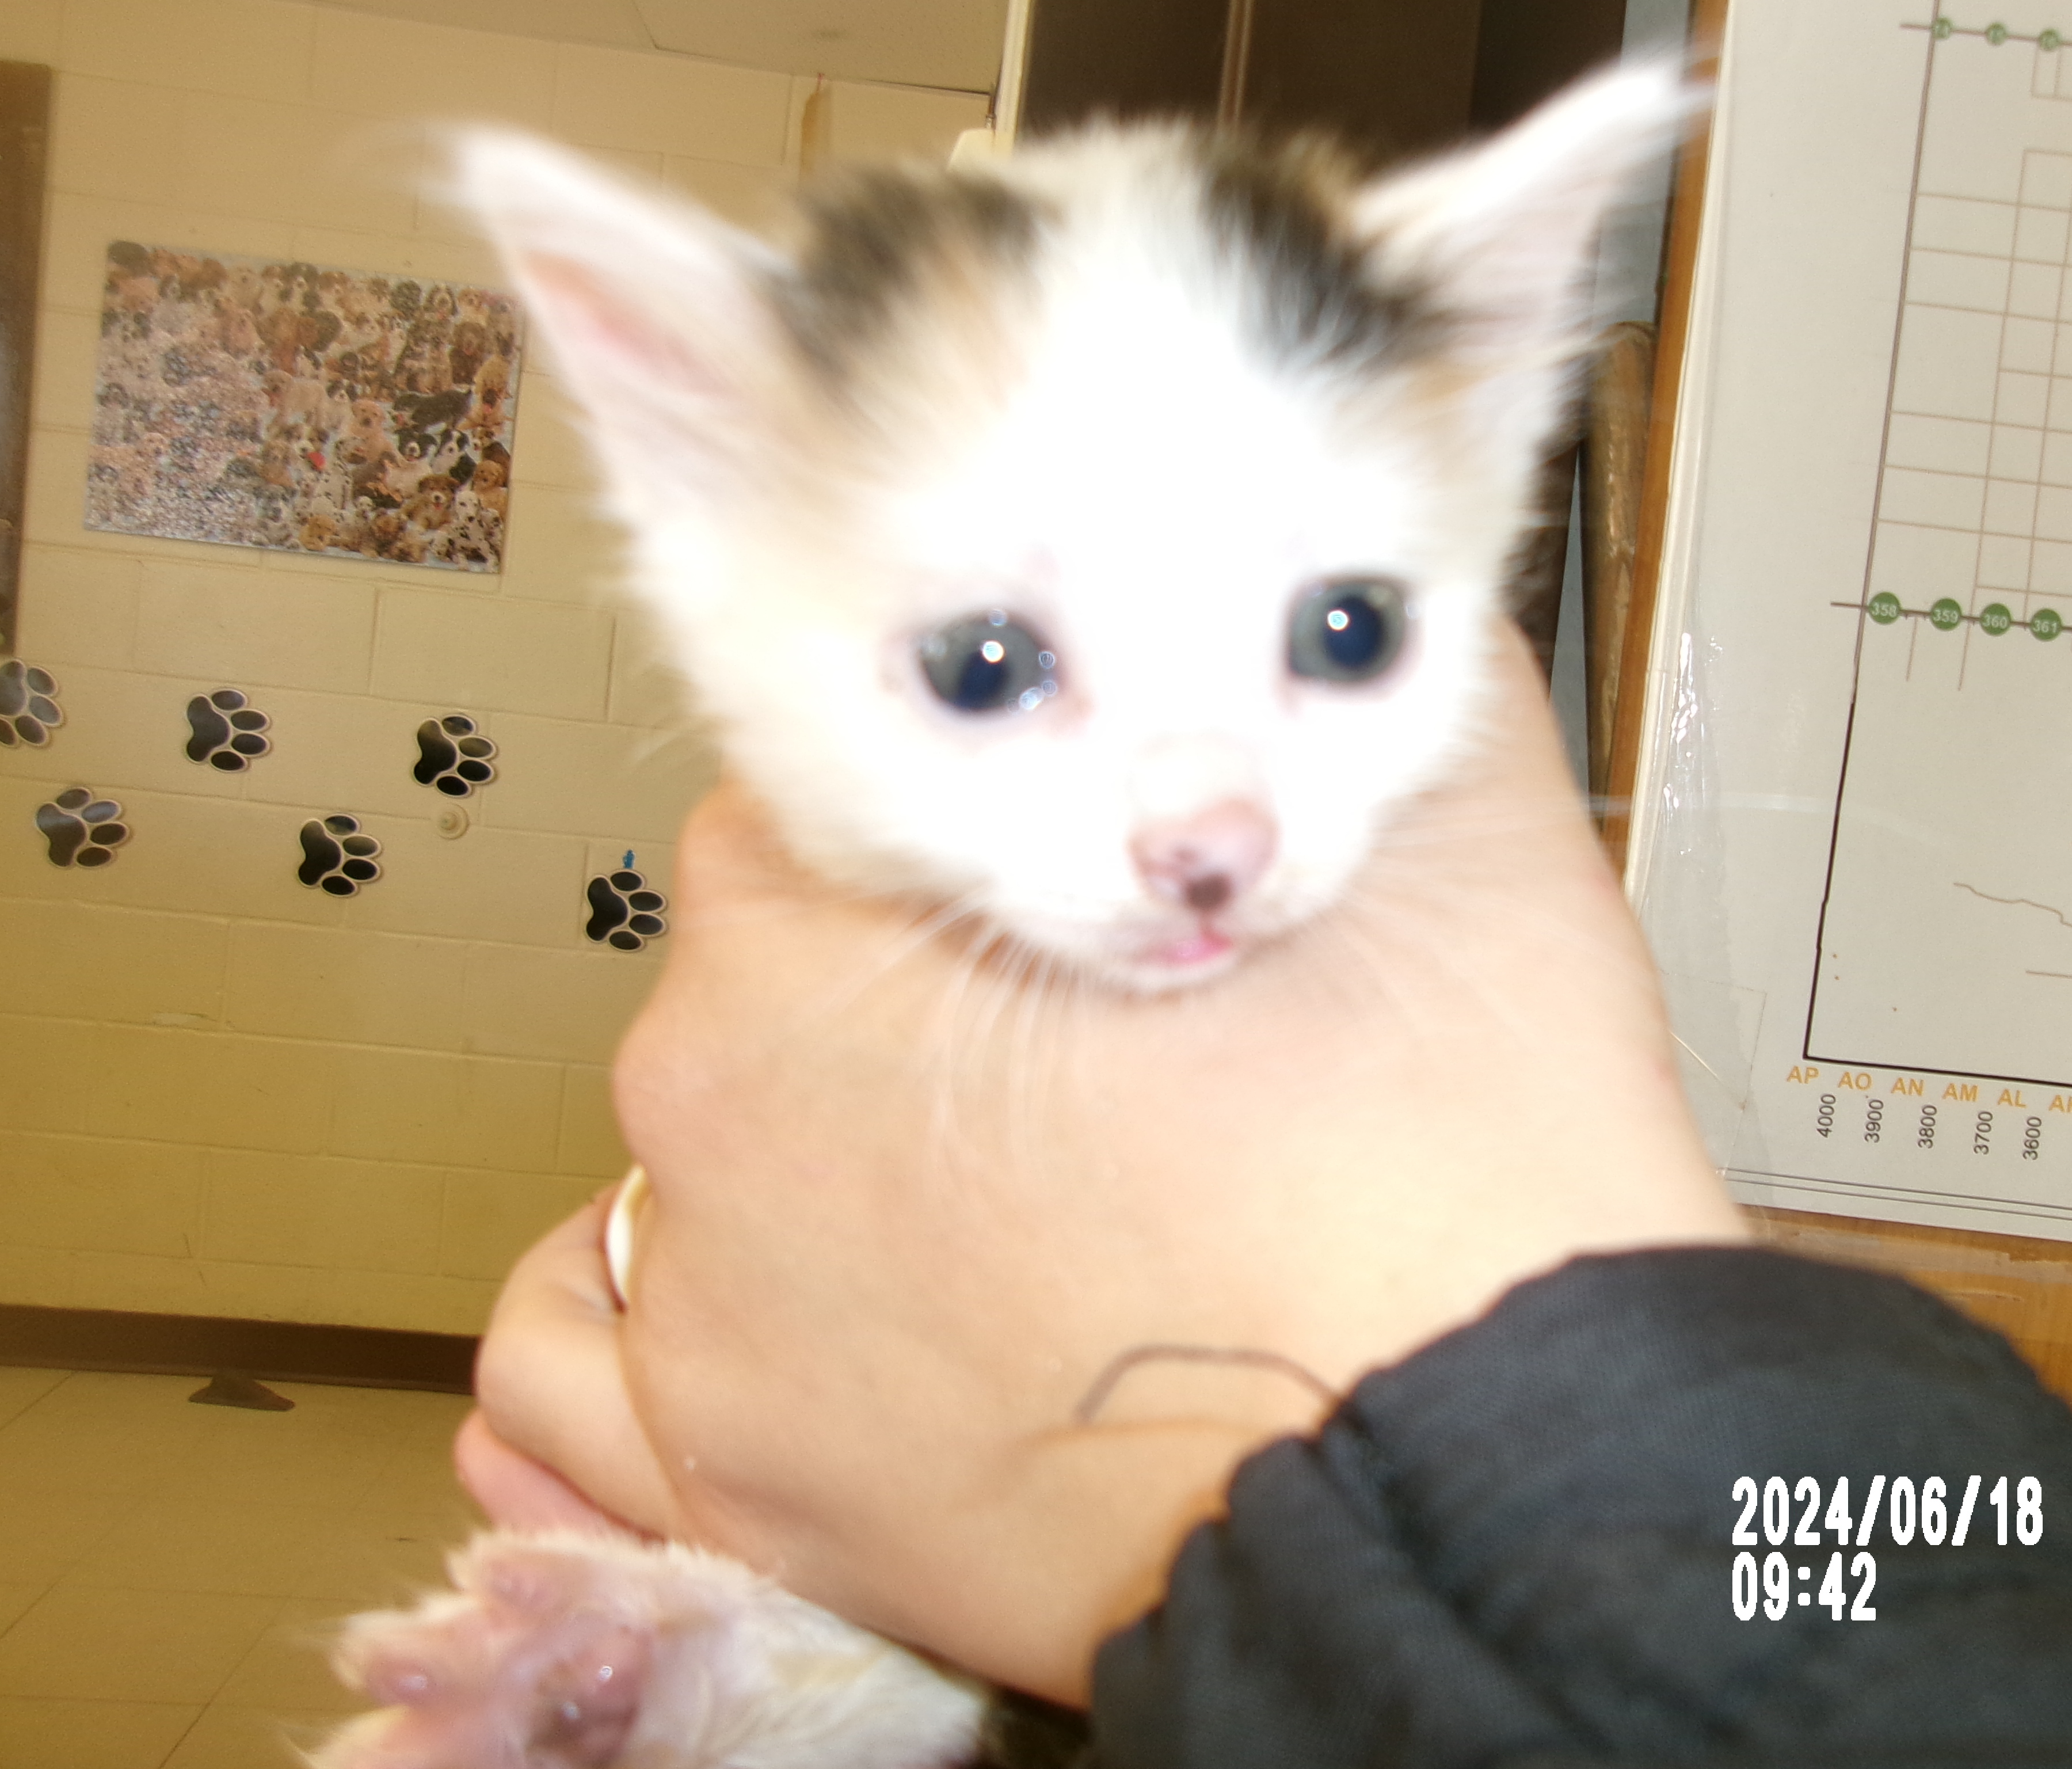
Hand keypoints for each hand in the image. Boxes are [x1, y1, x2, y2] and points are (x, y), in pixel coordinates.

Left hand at [474, 629, 1744, 1701]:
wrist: (1484, 1462)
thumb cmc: (1455, 1146)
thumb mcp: (1450, 809)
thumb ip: (1329, 648)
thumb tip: (1321, 588)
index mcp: (833, 888)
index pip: (833, 792)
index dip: (973, 830)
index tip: (1066, 914)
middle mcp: (710, 1070)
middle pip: (765, 981)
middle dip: (900, 1002)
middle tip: (1077, 1083)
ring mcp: (702, 1293)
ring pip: (700, 1164)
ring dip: (814, 1163)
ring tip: (996, 1227)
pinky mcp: (726, 1484)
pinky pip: (587, 1383)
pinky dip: (676, 1342)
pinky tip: (805, 1336)